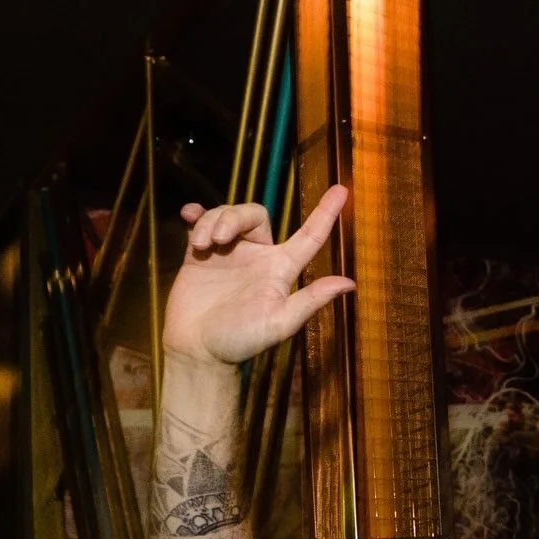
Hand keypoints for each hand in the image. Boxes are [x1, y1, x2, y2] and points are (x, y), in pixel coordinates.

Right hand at [161, 185, 353, 367]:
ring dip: (213, 221)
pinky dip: (197, 215)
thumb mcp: (280, 323)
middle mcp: (258, 256)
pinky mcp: (201, 255)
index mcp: (281, 269)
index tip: (342, 189)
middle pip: (255, 214)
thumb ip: (310, 300)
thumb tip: (350, 284)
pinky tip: (189, 215)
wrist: (196, 349)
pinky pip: (202, 223)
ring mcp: (229, 253)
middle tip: (218, 238)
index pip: (310, 235)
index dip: (326, 213)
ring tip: (201, 244)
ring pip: (228, 215)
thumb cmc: (240, 341)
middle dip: (235, 216)